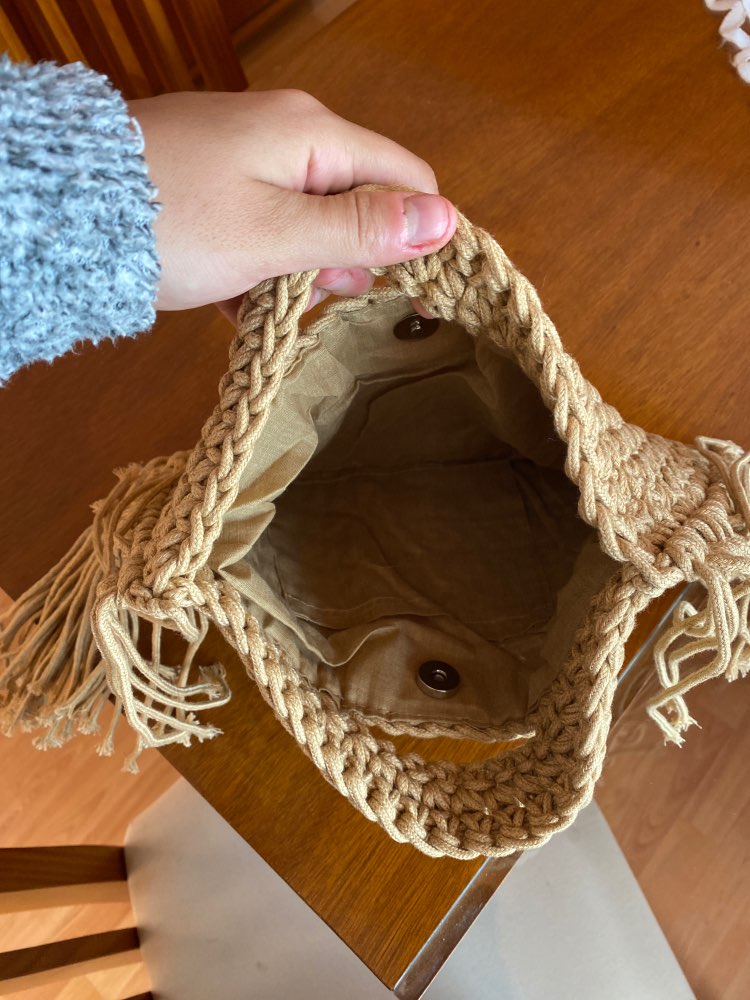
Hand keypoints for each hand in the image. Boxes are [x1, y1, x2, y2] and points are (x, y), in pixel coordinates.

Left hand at [128, 90, 456, 316]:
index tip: (420, 297)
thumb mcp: (277, 235)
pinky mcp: (216, 184)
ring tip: (261, 301)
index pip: (406, 180)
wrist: (64, 214)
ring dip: (298, 273)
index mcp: (314, 135)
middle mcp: (288, 135)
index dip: (422, 238)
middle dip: (346, 261)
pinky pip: (265, 229)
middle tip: (306, 296)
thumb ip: (361, 230)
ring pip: (308, 225)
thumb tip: (445, 221)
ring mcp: (247, 158)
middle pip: (357, 204)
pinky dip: (262, 269)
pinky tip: (237, 299)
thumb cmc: (175, 221)